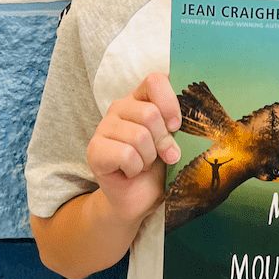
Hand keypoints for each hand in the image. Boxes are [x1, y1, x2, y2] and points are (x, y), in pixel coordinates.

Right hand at [86, 73, 181, 222]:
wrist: (139, 198)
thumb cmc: (159, 164)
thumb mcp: (174, 139)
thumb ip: (176, 122)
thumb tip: (184, 121)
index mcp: (140, 98)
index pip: (155, 80)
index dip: (170, 103)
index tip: (176, 126)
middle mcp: (119, 107)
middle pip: (150, 113)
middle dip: (163, 140)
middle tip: (162, 155)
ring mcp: (104, 127)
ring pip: (139, 136)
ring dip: (148, 158)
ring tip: (143, 163)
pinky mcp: (94, 150)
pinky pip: (126, 154)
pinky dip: (136, 168)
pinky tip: (131, 171)